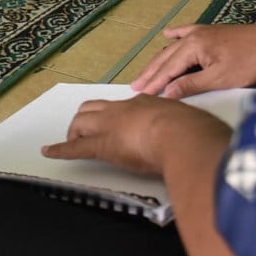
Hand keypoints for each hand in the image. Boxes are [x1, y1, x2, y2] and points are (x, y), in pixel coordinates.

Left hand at [41, 95, 228, 175]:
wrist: (184, 136)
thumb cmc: (197, 134)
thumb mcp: (196, 126)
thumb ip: (193, 130)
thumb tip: (206, 139)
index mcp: (148, 103)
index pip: (125, 107)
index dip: (117, 116)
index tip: (120, 124)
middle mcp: (125, 110)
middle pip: (94, 109)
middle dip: (86, 121)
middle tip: (85, 134)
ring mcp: (112, 125)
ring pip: (81, 123)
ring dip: (74, 133)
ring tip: (71, 143)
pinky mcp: (103, 145)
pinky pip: (74, 148)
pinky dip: (59, 150)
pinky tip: (48, 152)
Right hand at [131, 22, 255, 97]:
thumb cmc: (252, 61)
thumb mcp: (220, 79)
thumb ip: (191, 85)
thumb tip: (167, 93)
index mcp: (193, 46)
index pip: (168, 69)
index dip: (154, 84)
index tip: (140, 96)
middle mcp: (194, 37)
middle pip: (166, 57)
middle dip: (150, 73)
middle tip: (135, 86)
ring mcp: (203, 32)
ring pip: (174, 48)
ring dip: (159, 61)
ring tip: (146, 72)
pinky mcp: (213, 33)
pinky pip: (188, 32)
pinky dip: (175, 36)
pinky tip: (168, 34)